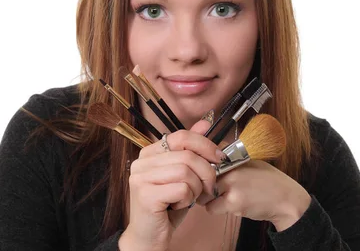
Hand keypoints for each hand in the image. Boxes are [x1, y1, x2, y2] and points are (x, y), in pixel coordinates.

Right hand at [119, 120, 225, 250]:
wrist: (149, 237)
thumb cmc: (167, 205)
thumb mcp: (182, 175)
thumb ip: (190, 149)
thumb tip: (205, 123)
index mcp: (149, 153)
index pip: (181, 136)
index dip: (204, 144)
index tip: (219, 157)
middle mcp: (141, 162)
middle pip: (187, 155)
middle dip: (206, 171)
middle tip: (209, 186)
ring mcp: (141, 178)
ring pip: (186, 172)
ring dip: (196, 188)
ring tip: (189, 197)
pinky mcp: (146, 195)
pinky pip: (182, 189)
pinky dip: (188, 199)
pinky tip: (179, 205)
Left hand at [203, 160, 311, 231]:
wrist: (285, 199)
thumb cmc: (268, 181)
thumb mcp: (249, 162)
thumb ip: (229, 160)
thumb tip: (207, 158)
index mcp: (233, 157)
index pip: (204, 160)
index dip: (201, 170)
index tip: (204, 176)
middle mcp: (230, 169)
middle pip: (200, 177)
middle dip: (203, 185)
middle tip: (211, 190)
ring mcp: (231, 186)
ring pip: (203, 195)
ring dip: (209, 199)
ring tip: (223, 198)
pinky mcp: (234, 203)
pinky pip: (212, 208)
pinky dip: (217, 209)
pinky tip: (229, 206)